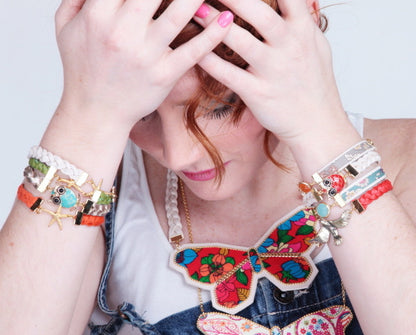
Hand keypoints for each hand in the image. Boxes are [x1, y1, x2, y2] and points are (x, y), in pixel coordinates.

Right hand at [54, 0, 232, 128]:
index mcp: (98, 16)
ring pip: (178, 13)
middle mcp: (123, 33)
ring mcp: (146, 56)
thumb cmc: (82, 69)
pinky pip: (192, 52)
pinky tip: (227, 19)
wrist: (95, 113)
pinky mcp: (164, 76)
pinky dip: (212, 34)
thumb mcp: (66, 28)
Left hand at [194, 0, 347, 143]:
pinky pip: (228, 74)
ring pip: (239, 40)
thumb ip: (304, 21)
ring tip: (194, 9)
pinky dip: (209, 61)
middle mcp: (289, 47)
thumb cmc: (315, 86)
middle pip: (257, 11)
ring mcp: (273, 71)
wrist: (316, 125)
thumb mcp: (318, 48)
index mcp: (304, 31)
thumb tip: (298, 2)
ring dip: (213, 23)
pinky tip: (193, 51)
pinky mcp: (257, 93)